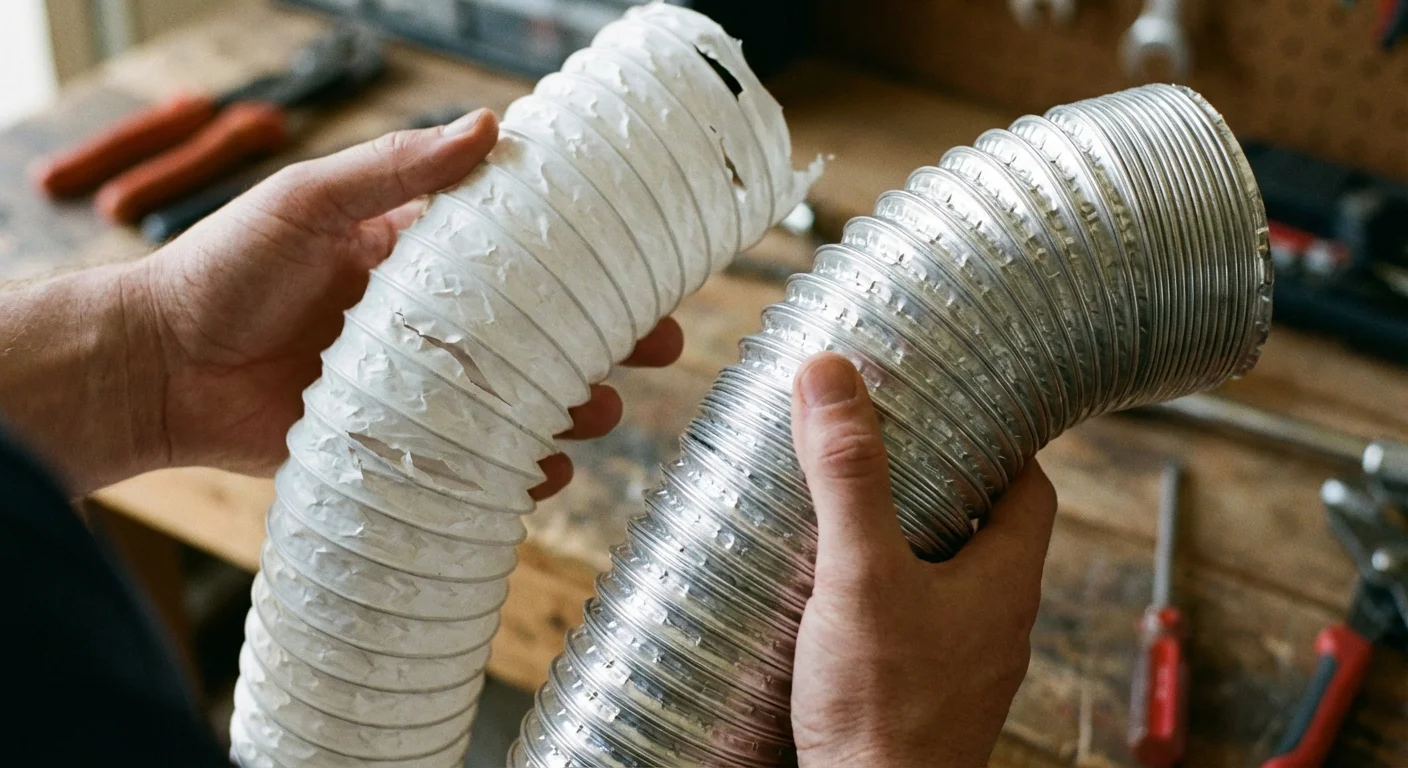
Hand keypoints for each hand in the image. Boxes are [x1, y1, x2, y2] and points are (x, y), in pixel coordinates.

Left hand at [122, 108, 679, 490]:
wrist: (156, 367)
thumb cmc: (220, 269)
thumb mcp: (307, 200)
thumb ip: (393, 169)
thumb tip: (486, 125)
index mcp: (419, 258)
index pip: (522, 254)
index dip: (584, 258)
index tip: (640, 258)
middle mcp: (432, 324)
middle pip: (542, 333)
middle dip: (607, 342)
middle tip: (659, 344)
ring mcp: (421, 389)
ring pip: (522, 401)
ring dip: (574, 408)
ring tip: (600, 411)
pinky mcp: (398, 446)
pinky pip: (476, 463)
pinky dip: (518, 473)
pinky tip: (545, 472)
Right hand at [788, 352, 1057, 766]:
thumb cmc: (885, 710)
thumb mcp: (862, 573)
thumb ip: (848, 477)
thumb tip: (833, 379)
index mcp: (1005, 580)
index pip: (1030, 487)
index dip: (1001, 440)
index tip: (959, 406)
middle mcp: (995, 619)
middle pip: (984, 527)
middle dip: (939, 481)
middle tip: (886, 445)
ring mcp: (961, 658)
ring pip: (947, 575)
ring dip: (906, 537)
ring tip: (848, 504)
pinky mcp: (921, 689)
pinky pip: (914, 619)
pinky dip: (882, 589)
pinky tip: (831, 588)